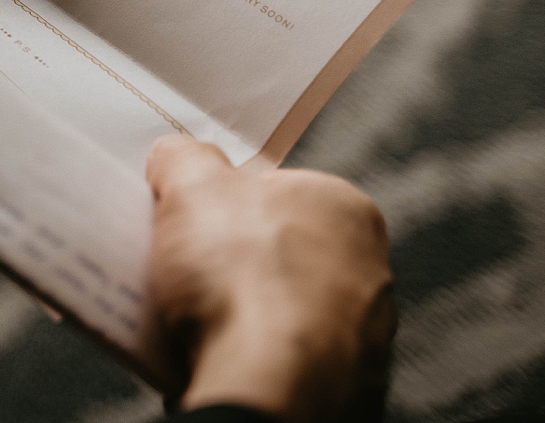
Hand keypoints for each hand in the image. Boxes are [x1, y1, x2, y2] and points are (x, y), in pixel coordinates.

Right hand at [146, 136, 394, 421]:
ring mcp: (367, 338)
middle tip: (184, 277)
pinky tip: (221, 365)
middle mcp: (371, 270)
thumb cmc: (241, 275)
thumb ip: (184, 157)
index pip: (277, 195)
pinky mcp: (350, 390)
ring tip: (194, 328)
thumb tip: (174, 154)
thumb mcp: (192, 186)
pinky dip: (256, 364)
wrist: (269, 386)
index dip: (225, 208)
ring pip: (285, 316)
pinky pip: (289, 365)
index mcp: (346, 209)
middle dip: (233, 267)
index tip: (190, 228)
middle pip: (280, 257)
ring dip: (244, 320)